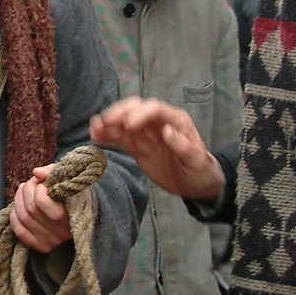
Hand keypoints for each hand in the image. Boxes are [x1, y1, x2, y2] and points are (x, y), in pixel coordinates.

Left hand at [11, 166, 73, 252]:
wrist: (81, 212)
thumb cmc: (72, 191)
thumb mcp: (66, 178)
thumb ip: (52, 172)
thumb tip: (36, 173)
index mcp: (72, 213)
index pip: (42, 201)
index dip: (37, 188)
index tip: (42, 183)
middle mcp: (63, 232)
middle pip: (31, 208)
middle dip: (27, 190)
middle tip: (31, 183)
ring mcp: (52, 241)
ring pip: (23, 217)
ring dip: (19, 199)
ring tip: (24, 190)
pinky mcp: (42, 246)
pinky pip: (20, 231)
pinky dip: (14, 216)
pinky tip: (19, 206)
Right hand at [89, 98, 224, 200]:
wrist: (196, 184)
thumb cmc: (201, 170)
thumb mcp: (197, 161)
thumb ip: (183, 146)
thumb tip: (167, 132)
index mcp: (175, 120)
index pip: (155, 109)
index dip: (141, 114)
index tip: (128, 124)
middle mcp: (158, 123)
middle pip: (136, 110)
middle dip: (120, 113)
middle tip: (105, 122)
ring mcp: (146, 135)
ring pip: (124, 123)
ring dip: (109, 123)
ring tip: (94, 127)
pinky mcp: (137, 147)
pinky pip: (120, 139)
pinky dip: (108, 137)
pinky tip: (95, 136)